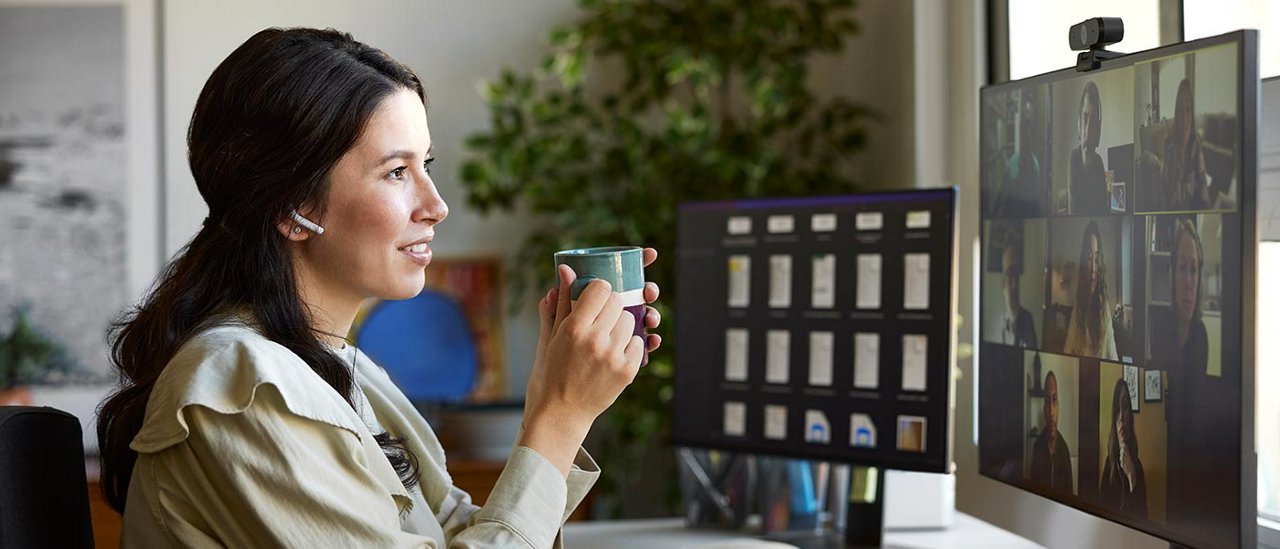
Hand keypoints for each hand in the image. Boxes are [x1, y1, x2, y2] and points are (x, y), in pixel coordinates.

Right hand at [529, 249, 661, 419]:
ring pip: (631, 321)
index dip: (600, 289)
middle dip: (611, 306)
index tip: (597, 296)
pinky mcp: (627, 371)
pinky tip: (614, 353)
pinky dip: (629, 346)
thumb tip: (565, 270)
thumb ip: (561, 302)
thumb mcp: (552, 336)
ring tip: (607, 337)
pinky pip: (639, 343)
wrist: (562, 412)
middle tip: (602, 317)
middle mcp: (595, 340)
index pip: (600, 289)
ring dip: (621, 325)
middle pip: (618, 301)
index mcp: (574, 328)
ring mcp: (613, 356)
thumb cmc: (553, 372)